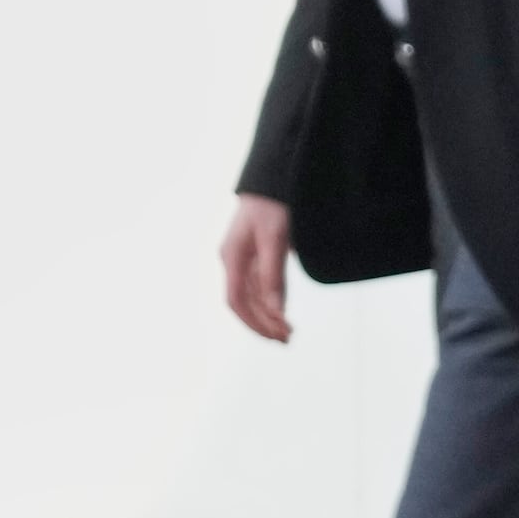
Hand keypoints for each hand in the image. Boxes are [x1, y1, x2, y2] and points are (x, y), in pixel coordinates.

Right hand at [220, 195, 293, 342]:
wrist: (272, 178)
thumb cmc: (272, 204)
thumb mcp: (275, 237)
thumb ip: (273, 273)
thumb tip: (275, 310)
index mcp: (232, 257)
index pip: (237, 300)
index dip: (254, 321)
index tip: (276, 334)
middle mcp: (233, 261)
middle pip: (243, 302)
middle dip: (263, 324)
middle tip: (287, 339)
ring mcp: (241, 259)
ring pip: (251, 296)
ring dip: (267, 316)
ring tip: (287, 333)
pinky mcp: (253, 255)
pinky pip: (258, 285)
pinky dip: (270, 301)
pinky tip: (281, 312)